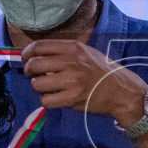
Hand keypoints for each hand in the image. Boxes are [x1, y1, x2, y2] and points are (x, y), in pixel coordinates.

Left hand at [21, 39, 147, 122]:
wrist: (122, 91)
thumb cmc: (102, 72)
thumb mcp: (85, 53)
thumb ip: (63, 52)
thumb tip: (37, 56)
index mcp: (72, 48)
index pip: (38, 46)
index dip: (26, 54)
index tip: (25, 60)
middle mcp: (70, 62)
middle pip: (33, 65)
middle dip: (28, 72)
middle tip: (34, 76)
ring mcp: (71, 80)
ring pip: (37, 84)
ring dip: (39, 88)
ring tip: (49, 88)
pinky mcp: (72, 98)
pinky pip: (46, 100)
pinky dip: (47, 101)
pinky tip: (55, 99)